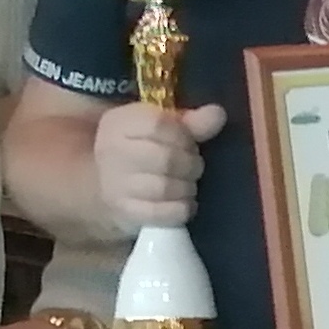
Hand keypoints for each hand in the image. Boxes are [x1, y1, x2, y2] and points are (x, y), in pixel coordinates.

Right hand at [93, 101, 226, 230]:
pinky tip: (185, 204)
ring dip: (187, 187)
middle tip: (194, 166)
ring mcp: (115, 184)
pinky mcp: (124, 212)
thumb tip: (217, 114)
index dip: (183, 135)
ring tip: (188, 184)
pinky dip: (181, 209)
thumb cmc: (144, 150)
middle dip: (190, 164)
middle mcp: (111, 151)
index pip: (157, 124)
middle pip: (165, 158)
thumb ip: (192, 121)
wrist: (112, 186)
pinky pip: (161, 214)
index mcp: (120, 122)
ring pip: (163, 188)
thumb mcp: (164, 128)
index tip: (190, 142)